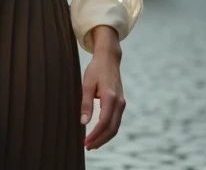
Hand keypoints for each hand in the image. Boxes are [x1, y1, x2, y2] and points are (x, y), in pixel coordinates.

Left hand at [81, 26, 125, 149]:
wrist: (109, 58)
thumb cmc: (96, 69)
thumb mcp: (87, 84)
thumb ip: (86, 103)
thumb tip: (83, 122)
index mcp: (110, 97)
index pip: (104, 122)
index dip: (95, 135)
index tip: (85, 142)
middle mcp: (119, 102)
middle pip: (112, 129)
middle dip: (100, 140)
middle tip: (87, 146)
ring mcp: (122, 104)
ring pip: (115, 127)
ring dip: (104, 137)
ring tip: (92, 144)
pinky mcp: (121, 104)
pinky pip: (116, 121)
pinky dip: (108, 131)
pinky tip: (99, 134)